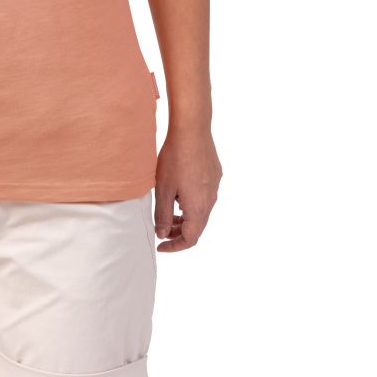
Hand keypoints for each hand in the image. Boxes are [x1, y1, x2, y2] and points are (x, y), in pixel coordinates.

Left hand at [153, 125, 221, 251]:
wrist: (192, 130)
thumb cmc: (175, 158)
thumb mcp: (163, 189)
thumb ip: (163, 215)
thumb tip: (163, 234)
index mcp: (199, 208)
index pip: (190, 239)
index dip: (175, 246)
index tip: (161, 246)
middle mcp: (211, 200)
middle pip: (197, 227)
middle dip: (179, 232)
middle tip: (162, 230)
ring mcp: (214, 187)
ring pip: (201, 211)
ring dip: (185, 217)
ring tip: (169, 212)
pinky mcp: (214, 175)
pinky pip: (204, 196)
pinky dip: (191, 203)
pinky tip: (179, 192)